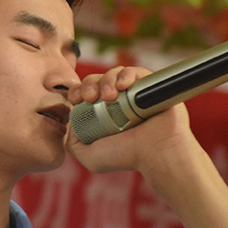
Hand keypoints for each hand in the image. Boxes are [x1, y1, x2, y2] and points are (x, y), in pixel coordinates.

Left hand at [66, 65, 196, 180]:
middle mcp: (118, 101)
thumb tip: (70, 122)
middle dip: (89, 84)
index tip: (77, 99)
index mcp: (103, 113)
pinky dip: (126, 74)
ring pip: (114, 73)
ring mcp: (134, 92)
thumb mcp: (90, 157)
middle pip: (96, 80)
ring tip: (111, 96)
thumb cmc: (127, 157)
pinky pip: (135, 70)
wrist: (157, 153)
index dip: (77, 91)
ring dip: (107, 80)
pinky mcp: (150, 85)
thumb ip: (73, 142)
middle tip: (92, 98)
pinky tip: (124, 86)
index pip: (85, 93)